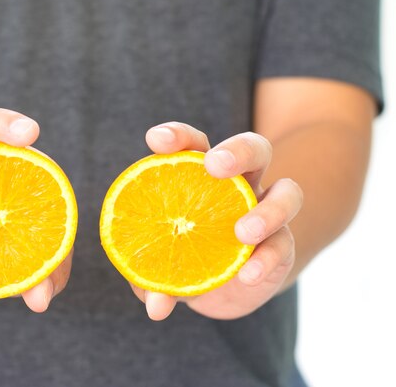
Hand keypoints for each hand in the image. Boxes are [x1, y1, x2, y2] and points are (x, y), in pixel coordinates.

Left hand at [129, 122, 302, 320]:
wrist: (226, 288)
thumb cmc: (185, 260)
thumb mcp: (162, 269)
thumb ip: (153, 280)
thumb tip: (155, 307)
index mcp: (203, 177)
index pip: (194, 144)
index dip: (179, 136)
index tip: (156, 140)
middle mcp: (239, 186)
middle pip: (254, 148)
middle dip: (238, 150)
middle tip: (215, 165)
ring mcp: (266, 212)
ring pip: (288, 190)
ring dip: (267, 209)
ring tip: (242, 232)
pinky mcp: (283, 245)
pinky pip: (284, 244)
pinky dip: (267, 258)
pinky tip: (248, 273)